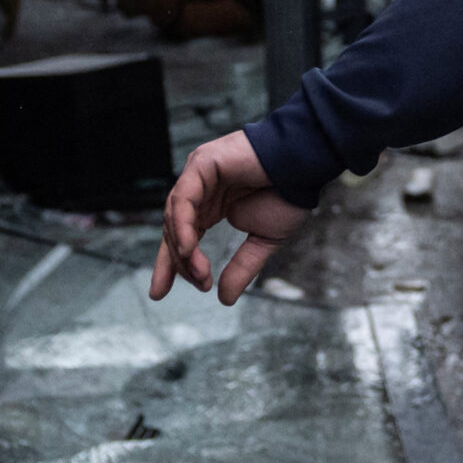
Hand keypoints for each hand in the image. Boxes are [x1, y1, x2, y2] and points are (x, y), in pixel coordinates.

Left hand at [150, 131, 307, 305]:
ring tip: (200, 273)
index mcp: (211, 205)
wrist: (304, 166)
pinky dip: (182, 226)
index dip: (170, 265)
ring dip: (183, 250)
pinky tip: (188, 248)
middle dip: (175, 262)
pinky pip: (183, 199)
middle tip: (199, 285)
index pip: (180, 238)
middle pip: (172, 230)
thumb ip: (241, 267)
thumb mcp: (262, 241)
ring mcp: (197, 175)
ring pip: (174, 217)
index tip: (159, 294)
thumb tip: (224, 299)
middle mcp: (199, 190)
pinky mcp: (201, 163)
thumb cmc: (288, 196)